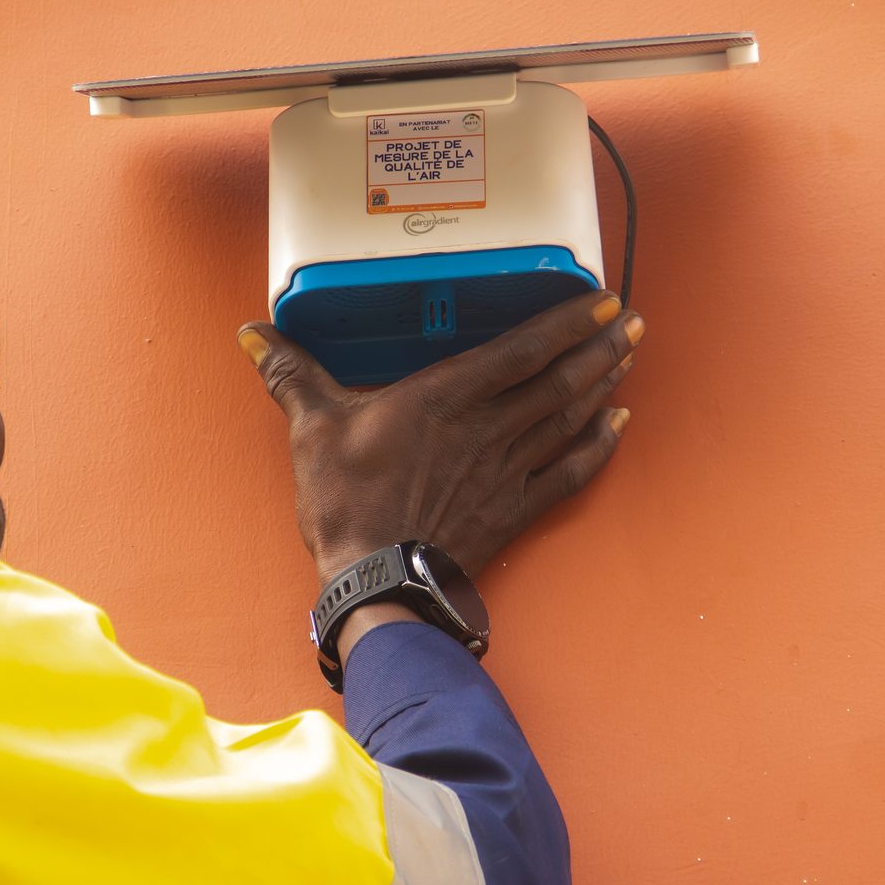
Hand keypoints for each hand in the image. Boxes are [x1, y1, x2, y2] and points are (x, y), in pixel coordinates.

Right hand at [238, 291, 641, 585]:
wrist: (377, 585)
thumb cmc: (347, 505)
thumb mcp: (312, 429)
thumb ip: (292, 376)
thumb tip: (252, 335)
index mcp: (445, 397)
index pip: (523, 349)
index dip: (568, 321)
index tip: (602, 299)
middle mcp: (487, 428)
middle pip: (560, 380)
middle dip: (601, 347)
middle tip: (632, 322)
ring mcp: (506, 471)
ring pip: (569, 418)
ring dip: (604, 384)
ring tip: (628, 356)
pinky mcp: (513, 512)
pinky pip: (568, 473)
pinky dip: (598, 447)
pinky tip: (617, 425)